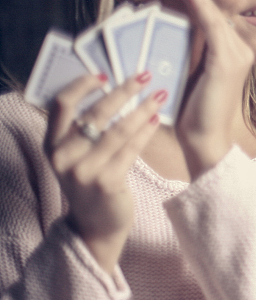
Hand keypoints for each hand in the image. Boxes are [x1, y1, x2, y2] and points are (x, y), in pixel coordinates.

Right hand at [45, 71, 165, 273]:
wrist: (94, 225)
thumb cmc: (89, 181)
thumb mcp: (75, 156)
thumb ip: (83, 130)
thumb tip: (110, 89)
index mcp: (51, 144)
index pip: (60, 105)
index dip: (82, 85)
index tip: (104, 74)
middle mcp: (62, 157)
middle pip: (95, 114)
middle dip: (123, 91)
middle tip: (144, 76)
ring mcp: (83, 171)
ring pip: (117, 131)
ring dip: (141, 110)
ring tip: (159, 95)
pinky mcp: (106, 182)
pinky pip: (130, 149)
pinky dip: (145, 132)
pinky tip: (156, 120)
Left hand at [166, 0, 255, 177]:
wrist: (205, 143)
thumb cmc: (192, 115)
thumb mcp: (187, 75)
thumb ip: (185, 51)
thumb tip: (167, 25)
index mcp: (230, 53)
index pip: (210, 15)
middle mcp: (239, 49)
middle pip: (212, 8)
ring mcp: (237, 53)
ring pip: (212, 11)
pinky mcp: (228, 60)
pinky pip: (211, 23)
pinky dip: (198, 3)